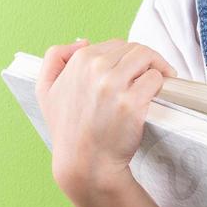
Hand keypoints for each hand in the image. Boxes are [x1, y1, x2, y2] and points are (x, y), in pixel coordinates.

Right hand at [35, 38, 178, 194]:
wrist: (85, 165)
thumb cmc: (68, 131)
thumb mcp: (45, 91)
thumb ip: (54, 59)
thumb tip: (82, 42)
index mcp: (78, 61)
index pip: (115, 45)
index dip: (126, 57)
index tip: (133, 70)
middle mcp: (95, 68)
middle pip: (134, 49)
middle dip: (145, 60)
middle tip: (149, 76)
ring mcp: (114, 85)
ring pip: (147, 58)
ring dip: (157, 68)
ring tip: (159, 81)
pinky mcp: (132, 102)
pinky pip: (156, 79)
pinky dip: (161, 84)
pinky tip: (157, 94)